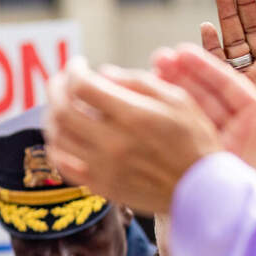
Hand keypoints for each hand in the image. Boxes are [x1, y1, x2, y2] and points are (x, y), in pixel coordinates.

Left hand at [42, 60, 219, 214]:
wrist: (202, 191)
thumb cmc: (195, 140)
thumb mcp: (178, 99)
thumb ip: (138, 81)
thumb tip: (102, 73)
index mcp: (134, 116)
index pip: (82, 87)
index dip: (73, 71)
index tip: (78, 65)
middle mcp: (113, 143)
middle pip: (62, 111)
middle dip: (55, 89)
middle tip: (60, 81)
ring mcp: (103, 168)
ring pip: (58, 138)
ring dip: (52, 116)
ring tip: (61, 105)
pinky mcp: (100, 186)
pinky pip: (63, 166)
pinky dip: (57, 147)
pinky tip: (63, 136)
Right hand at [153, 47, 255, 210]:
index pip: (227, 84)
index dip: (204, 67)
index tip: (182, 51)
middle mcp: (236, 127)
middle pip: (204, 95)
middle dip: (180, 76)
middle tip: (156, 59)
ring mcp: (218, 146)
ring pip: (190, 114)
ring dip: (169, 95)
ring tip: (146, 77)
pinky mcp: (204, 165)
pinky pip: (183, 140)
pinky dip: (166, 124)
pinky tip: (148, 110)